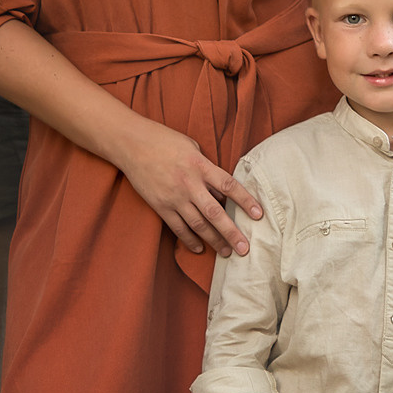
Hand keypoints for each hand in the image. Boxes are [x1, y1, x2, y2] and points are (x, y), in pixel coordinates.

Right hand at [116, 116, 262, 255]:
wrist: (132, 144)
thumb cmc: (165, 141)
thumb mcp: (192, 148)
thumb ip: (207, 169)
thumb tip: (221, 191)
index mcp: (200, 165)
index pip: (229, 186)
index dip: (246, 201)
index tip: (259, 215)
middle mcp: (189, 183)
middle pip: (215, 213)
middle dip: (231, 232)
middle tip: (245, 249)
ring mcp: (174, 197)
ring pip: (198, 225)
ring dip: (214, 241)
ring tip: (227, 252)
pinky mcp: (160, 206)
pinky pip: (178, 228)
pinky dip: (190, 240)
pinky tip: (200, 249)